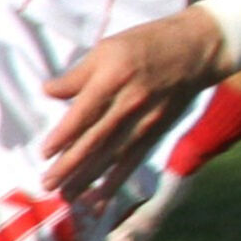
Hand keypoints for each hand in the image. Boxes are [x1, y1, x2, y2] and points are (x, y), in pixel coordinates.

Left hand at [38, 8, 229, 203]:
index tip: (44, 153)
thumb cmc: (147, 43)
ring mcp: (145, 120)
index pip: (83, 113)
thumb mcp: (108, 48)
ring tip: (66, 196)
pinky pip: (134, 160)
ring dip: (88, 178)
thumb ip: (78, 74)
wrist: (196, 50)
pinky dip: (117, 180)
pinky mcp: (156, 131)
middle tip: (48, 184)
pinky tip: (100, 198)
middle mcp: (129, 102)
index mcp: (114, 78)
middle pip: (95, 140)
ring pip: (112, 155)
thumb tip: (49, 92)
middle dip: (70, 165)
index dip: (63, 136)